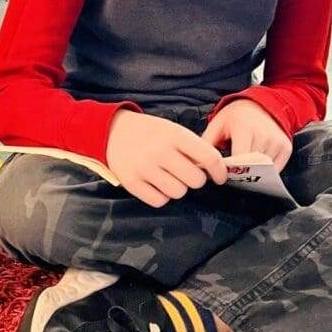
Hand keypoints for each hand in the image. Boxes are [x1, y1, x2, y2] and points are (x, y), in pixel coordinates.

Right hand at [105, 110, 227, 207]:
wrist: (112, 131)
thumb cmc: (149, 133)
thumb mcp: (172, 130)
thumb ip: (192, 148)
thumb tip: (210, 171)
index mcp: (175, 135)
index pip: (209, 157)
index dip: (219, 171)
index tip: (219, 177)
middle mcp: (160, 151)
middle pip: (196, 180)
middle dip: (195, 179)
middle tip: (186, 174)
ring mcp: (145, 168)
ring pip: (179, 192)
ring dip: (178, 188)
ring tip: (168, 177)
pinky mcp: (132, 182)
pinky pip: (159, 201)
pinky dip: (161, 196)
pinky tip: (156, 184)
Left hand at [201, 99, 292, 169]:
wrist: (261, 104)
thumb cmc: (235, 116)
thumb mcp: (217, 124)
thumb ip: (207, 143)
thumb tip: (198, 164)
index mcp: (245, 128)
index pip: (239, 158)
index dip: (230, 169)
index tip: (221, 173)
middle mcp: (264, 134)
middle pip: (252, 165)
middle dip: (241, 172)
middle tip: (230, 175)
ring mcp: (278, 141)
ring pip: (265, 169)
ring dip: (254, 172)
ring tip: (243, 169)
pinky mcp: (286, 148)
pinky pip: (277, 168)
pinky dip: (266, 171)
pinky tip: (256, 165)